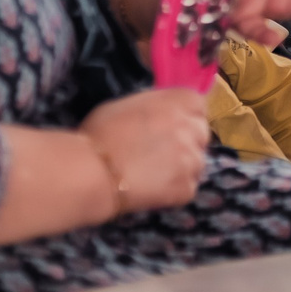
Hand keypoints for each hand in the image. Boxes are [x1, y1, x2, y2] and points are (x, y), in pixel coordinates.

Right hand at [79, 89, 208, 215]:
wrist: (89, 172)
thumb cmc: (100, 134)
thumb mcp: (127, 105)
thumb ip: (154, 107)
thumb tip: (161, 115)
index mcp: (181, 100)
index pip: (197, 106)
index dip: (184, 117)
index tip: (169, 127)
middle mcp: (193, 127)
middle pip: (201, 133)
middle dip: (186, 141)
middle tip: (160, 153)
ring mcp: (193, 159)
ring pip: (197, 162)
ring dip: (181, 167)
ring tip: (153, 174)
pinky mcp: (186, 187)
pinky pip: (187, 188)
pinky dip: (173, 191)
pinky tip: (152, 190)